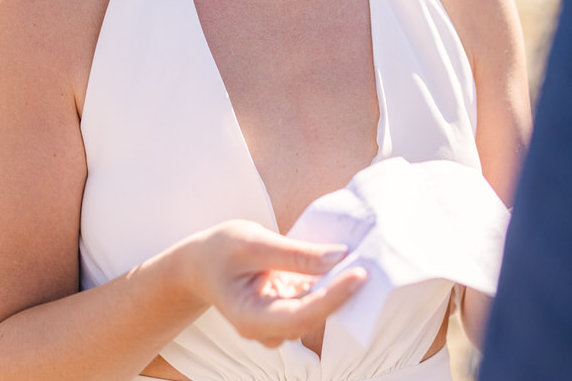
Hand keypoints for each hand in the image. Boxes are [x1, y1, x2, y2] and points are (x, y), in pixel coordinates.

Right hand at [180, 220, 368, 347]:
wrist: (200, 264)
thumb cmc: (219, 250)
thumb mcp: (251, 242)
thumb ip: (293, 253)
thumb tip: (338, 257)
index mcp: (251, 317)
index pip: (301, 314)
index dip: (333, 297)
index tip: (360, 275)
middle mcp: (266, 329)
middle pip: (313, 316)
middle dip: (343, 292)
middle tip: (372, 263)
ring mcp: (277, 323)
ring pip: (317, 311)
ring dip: (340, 288)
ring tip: (365, 259)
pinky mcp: (287, 310)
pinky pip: (314, 300)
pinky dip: (330, 283)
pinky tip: (346, 263)